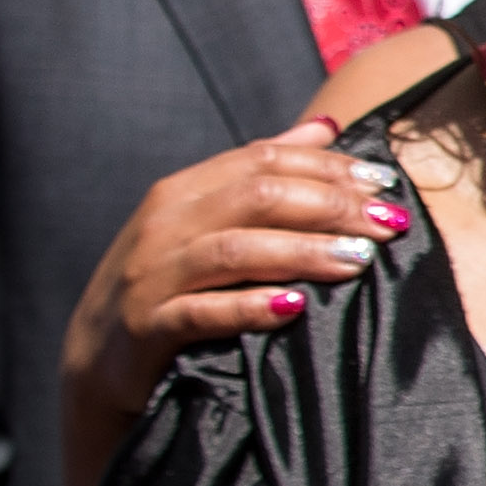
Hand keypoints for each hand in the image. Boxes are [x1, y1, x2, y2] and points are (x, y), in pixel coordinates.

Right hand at [65, 120, 408, 418]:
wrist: (98, 359)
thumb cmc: (169, 283)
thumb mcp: (208, 221)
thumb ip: (263, 174)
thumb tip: (327, 127)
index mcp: (183, 190)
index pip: (262, 159)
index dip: (327, 167)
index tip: (383, 184)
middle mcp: (164, 223)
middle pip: (256, 197)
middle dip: (329, 206)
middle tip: (387, 223)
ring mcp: (151, 274)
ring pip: (235, 250)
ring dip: (302, 252)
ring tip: (359, 260)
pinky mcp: (147, 326)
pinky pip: (201, 312)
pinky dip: (249, 307)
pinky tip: (294, 307)